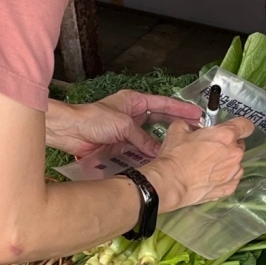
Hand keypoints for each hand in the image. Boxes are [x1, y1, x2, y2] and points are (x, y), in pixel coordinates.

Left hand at [44, 90, 201, 157]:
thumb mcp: (123, 124)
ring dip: (160, 145)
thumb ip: (143, 138)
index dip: (180, 108)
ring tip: (178, 151)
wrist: (69, 132)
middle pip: (159, 121)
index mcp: (134, 102)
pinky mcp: (119, 147)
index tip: (196, 113)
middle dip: (175, 127)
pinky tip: (158, 162)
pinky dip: (146, 157)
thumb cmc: (92, 119)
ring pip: (149, 139)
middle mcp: (132, 116)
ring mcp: (126, 132)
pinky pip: (137, 152)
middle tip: (193, 132)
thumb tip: (159, 151)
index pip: (163, 103)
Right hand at [141, 117, 252, 211]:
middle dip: (227, 145)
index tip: (232, 129)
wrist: (171, 183)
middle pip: (238, 145)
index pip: (245, 125)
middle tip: (210, 150)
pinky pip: (231, 179)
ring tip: (207, 167)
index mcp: (226, 135)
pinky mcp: (229, 188)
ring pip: (235, 163)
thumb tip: (195, 129)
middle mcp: (235, 153)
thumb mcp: (179, 129)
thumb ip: (192, 125)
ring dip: (225, 162)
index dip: (240, 126)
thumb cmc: (175, 155)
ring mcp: (234, 173)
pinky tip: (209, 179)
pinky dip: (223, 178)